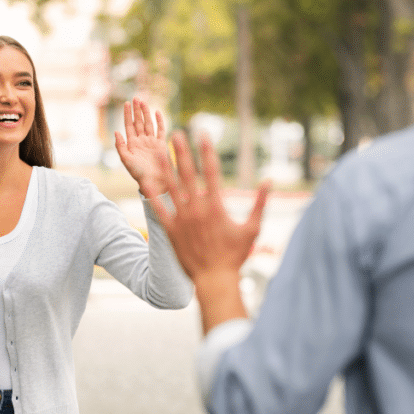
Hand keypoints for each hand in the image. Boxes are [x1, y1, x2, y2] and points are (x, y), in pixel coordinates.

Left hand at [114, 98, 167, 198]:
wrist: (154, 182)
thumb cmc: (138, 173)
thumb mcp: (126, 160)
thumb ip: (120, 146)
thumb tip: (116, 132)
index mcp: (132, 144)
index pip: (129, 125)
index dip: (127, 114)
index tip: (126, 103)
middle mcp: (141, 141)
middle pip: (139, 122)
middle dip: (137, 110)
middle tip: (136, 98)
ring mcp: (151, 141)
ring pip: (148, 123)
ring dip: (146, 113)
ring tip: (144, 102)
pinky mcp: (161, 144)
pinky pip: (160, 130)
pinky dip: (159, 121)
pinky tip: (157, 112)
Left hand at [148, 131, 270, 331]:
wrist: (214, 279)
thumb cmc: (235, 256)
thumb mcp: (252, 229)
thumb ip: (260, 203)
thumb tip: (268, 181)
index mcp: (216, 206)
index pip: (211, 171)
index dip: (206, 151)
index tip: (203, 134)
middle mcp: (197, 209)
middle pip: (188, 174)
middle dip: (182, 152)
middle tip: (176, 134)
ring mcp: (182, 219)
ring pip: (171, 188)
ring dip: (165, 168)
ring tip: (158, 151)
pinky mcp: (171, 230)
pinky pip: (159, 210)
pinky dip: (152, 195)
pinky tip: (145, 182)